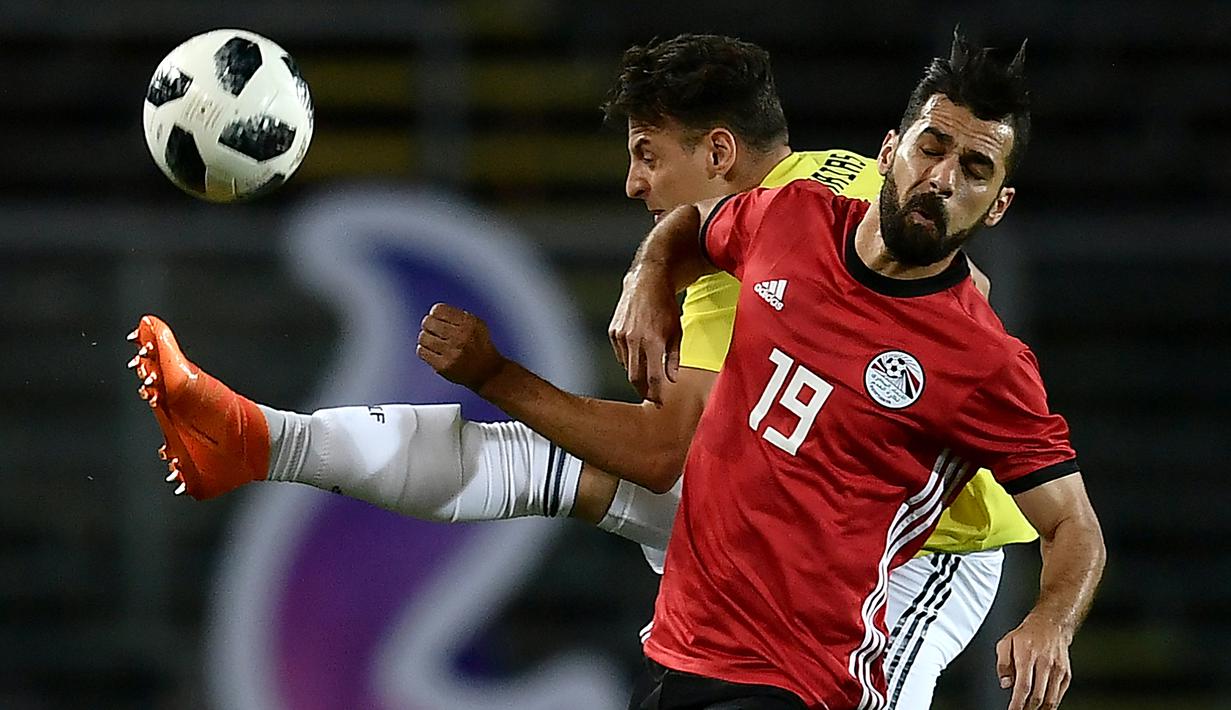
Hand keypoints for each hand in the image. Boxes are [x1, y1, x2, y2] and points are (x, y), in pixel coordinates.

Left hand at [417, 303, 506, 392]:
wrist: (488, 372)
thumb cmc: (480, 346)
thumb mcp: (477, 324)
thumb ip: (457, 315)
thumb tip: (434, 312)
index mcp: (469, 323)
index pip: (438, 310)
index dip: (435, 313)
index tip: (438, 319)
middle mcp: (460, 337)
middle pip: (428, 322)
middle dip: (429, 325)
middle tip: (433, 330)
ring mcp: (451, 352)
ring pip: (423, 337)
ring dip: (426, 338)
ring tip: (433, 342)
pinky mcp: (443, 366)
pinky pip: (422, 352)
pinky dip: (424, 350)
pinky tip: (432, 351)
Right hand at [608, 263, 680, 403]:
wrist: (646, 282)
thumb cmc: (665, 306)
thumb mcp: (677, 332)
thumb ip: (673, 358)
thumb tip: (671, 379)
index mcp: (653, 341)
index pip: (652, 378)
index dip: (655, 394)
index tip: (659, 403)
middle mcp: (634, 340)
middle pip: (635, 377)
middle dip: (643, 389)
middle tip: (651, 395)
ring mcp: (620, 336)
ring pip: (626, 367)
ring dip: (636, 373)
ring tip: (646, 374)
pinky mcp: (613, 332)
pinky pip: (620, 355)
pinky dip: (629, 359)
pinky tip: (638, 354)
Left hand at [996, 614, 1072, 709]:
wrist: (1051, 625)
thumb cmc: (1027, 634)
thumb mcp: (1005, 643)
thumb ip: (1002, 664)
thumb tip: (1005, 683)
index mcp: (1027, 655)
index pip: (1023, 686)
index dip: (1017, 703)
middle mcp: (1045, 663)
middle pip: (1037, 696)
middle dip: (1027, 709)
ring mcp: (1058, 670)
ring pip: (1050, 699)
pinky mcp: (1066, 675)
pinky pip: (1058, 695)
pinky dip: (1050, 704)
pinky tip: (1042, 707)